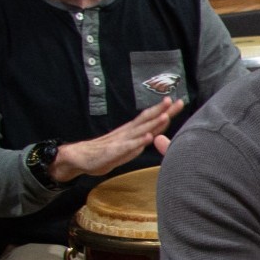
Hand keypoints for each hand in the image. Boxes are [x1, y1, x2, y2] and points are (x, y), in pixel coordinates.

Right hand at [50, 99, 183, 181]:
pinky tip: (148, 137)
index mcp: (131, 131)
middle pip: (148, 119)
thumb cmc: (105, 153)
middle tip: (178, 101)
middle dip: (163, 110)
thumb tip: (152, 136)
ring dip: (153, 123)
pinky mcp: (114, 151)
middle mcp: (127, 132)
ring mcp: (121, 141)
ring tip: (166, 115)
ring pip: (140, 130)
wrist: (80, 158)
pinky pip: (128, 146)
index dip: (165, 110)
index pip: (151, 118)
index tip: (179, 102)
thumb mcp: (127, 148)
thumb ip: (139, 142)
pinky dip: (139, 142)